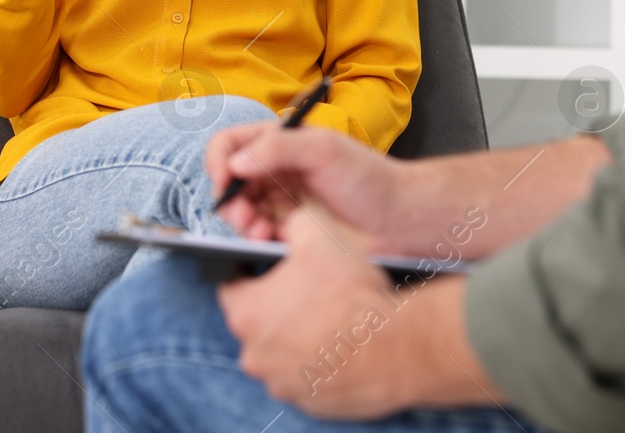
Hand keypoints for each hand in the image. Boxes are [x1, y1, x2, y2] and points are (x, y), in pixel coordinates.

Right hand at [206, 124, 408, 251]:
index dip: (220, 160)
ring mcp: (281, 201)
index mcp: (282, 142)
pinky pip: (257, 234)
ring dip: (242, 222)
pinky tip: (272, 240)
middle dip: (229, 200)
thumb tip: (234, 163)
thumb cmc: (368, 178)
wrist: (396, 221)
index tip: (224, 180)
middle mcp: (276, 170)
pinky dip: (256, 238)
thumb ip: (278, 148)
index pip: (232, 143)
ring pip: (240, 211)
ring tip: (260, 232)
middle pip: (229, 181)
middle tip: (243, 217)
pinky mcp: (288, 230)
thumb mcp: (324, 150)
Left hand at [218, 201, 494, 418]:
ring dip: (299, 337)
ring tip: (331, 319)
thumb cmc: (350, 294)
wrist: (393, 347)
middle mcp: (255, 355)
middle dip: (279, 306)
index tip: (268, 266)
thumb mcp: (318, 236)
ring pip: (282, 352)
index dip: (250, 270)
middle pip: (257, 322)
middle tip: (310, 291)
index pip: (231, 285)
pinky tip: (344, 345)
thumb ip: (293, 223)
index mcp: (247, 313)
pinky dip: (320, 362)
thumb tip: (290, 221)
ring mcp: (282, 383)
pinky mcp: (309, 402)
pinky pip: (307, 376)